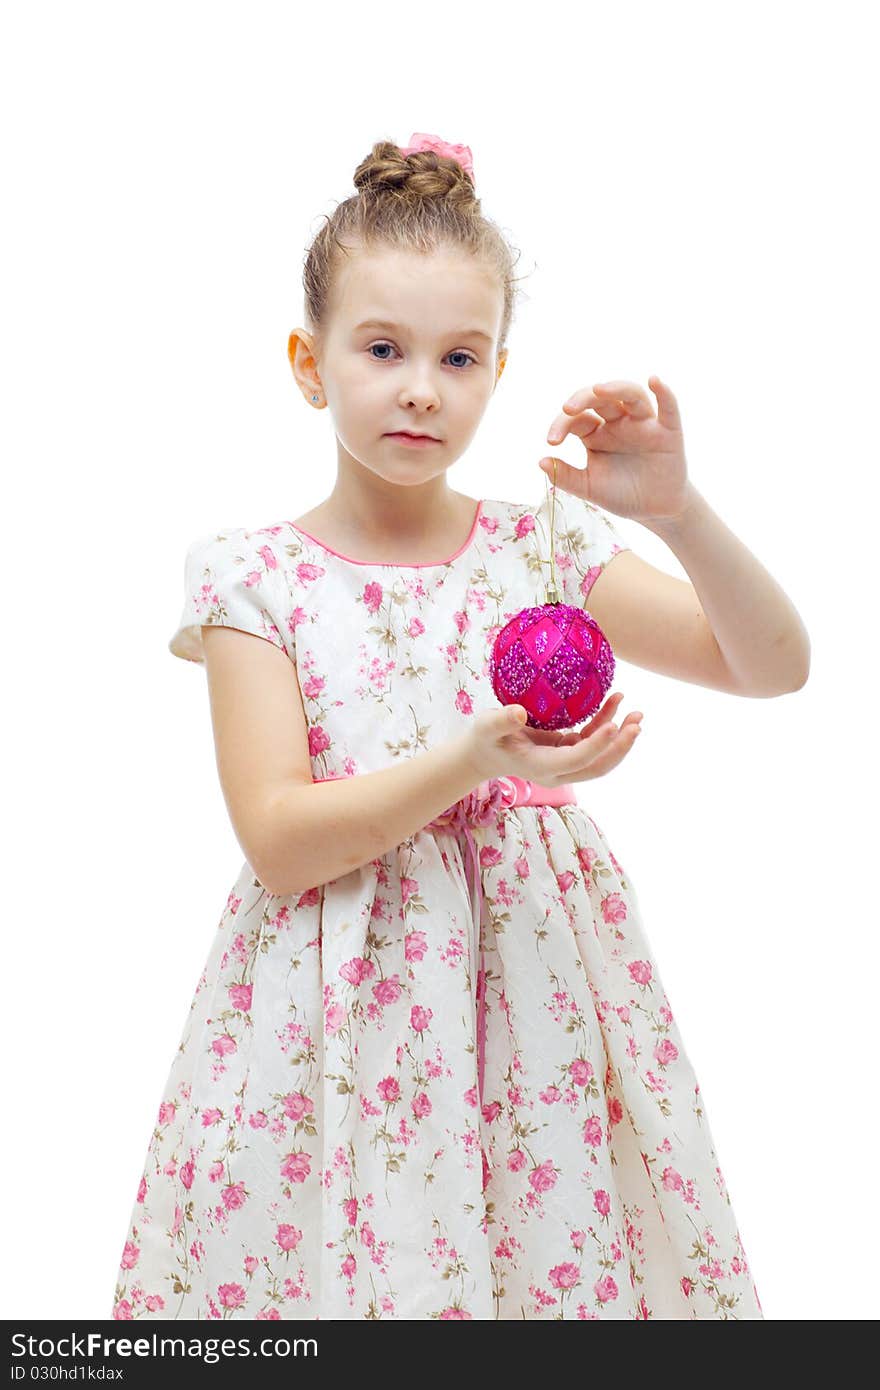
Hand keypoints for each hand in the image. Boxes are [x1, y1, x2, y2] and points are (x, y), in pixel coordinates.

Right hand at [463, 693, 642, 786]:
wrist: (484, 754)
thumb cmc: (484, 739)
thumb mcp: (486, 727)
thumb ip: (501, 721)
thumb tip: (519, 712)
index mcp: (541, 767)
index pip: (576, 759)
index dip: (596, 745)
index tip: (614, 726)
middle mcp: (559, 770)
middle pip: (597, 766)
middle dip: (620, 747)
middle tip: (636, 724)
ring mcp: (565, 762)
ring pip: (600, 756)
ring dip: (620, 737)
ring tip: (636, 714)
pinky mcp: (567, 751)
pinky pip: (592, 740)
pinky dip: (606, 724)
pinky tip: (615, 703)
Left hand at [539, 375, 694, 524]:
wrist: (654, 510)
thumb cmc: (621, 494)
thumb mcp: (589, 488)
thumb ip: (566, 476)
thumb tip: (541, 461)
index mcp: (596, 433)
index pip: (577, 419)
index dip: (562, 425)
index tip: (551, 441)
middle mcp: (618, 423)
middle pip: (601, 399)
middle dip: (582, 399)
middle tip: (567, 408)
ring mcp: (643, 424)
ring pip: (631, 395)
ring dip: (616, 388)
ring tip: (600, 389)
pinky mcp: (668, 431)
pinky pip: (668, 408)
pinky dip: (664, 393)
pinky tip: (655, 381)